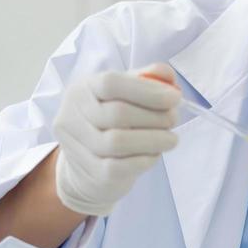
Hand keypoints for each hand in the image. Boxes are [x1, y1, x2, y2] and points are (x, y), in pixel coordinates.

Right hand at [53, 62, 180, 215]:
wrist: (86, 168)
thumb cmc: (110, 124)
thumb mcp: (124, 96)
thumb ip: (146, 81)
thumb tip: (167, 75)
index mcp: (82, 90)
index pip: (111, 83)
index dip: (147, 90)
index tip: (174, 97)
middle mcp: (72, 115)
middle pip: (118, 113)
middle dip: (155, 116)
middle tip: (173, 119)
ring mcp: (76, 146)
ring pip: (118, 142)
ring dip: (154, 140)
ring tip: (170, 139)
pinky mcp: (89, 172)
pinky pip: (119, 167)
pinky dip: (144, 160)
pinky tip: (154, 154)